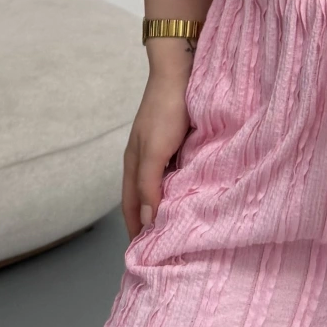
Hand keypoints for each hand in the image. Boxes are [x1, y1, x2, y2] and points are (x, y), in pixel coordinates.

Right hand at [122, 69, 191, 240]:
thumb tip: (146, 221)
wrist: (180, 71)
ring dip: (168, 206)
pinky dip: (183, 188)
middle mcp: (147, 159)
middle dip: (150, 223)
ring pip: (164, 186)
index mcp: (133, 163)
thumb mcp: (154, 150)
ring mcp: (164, 150)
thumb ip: (148, 184)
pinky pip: (180, 173)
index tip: (142, 255)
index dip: (135, 230)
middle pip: (146, 199)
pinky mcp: (182, 142)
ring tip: (180, 229)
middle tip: (163, 249)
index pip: (131, 206)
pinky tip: (195, 196)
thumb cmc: (165, 109)